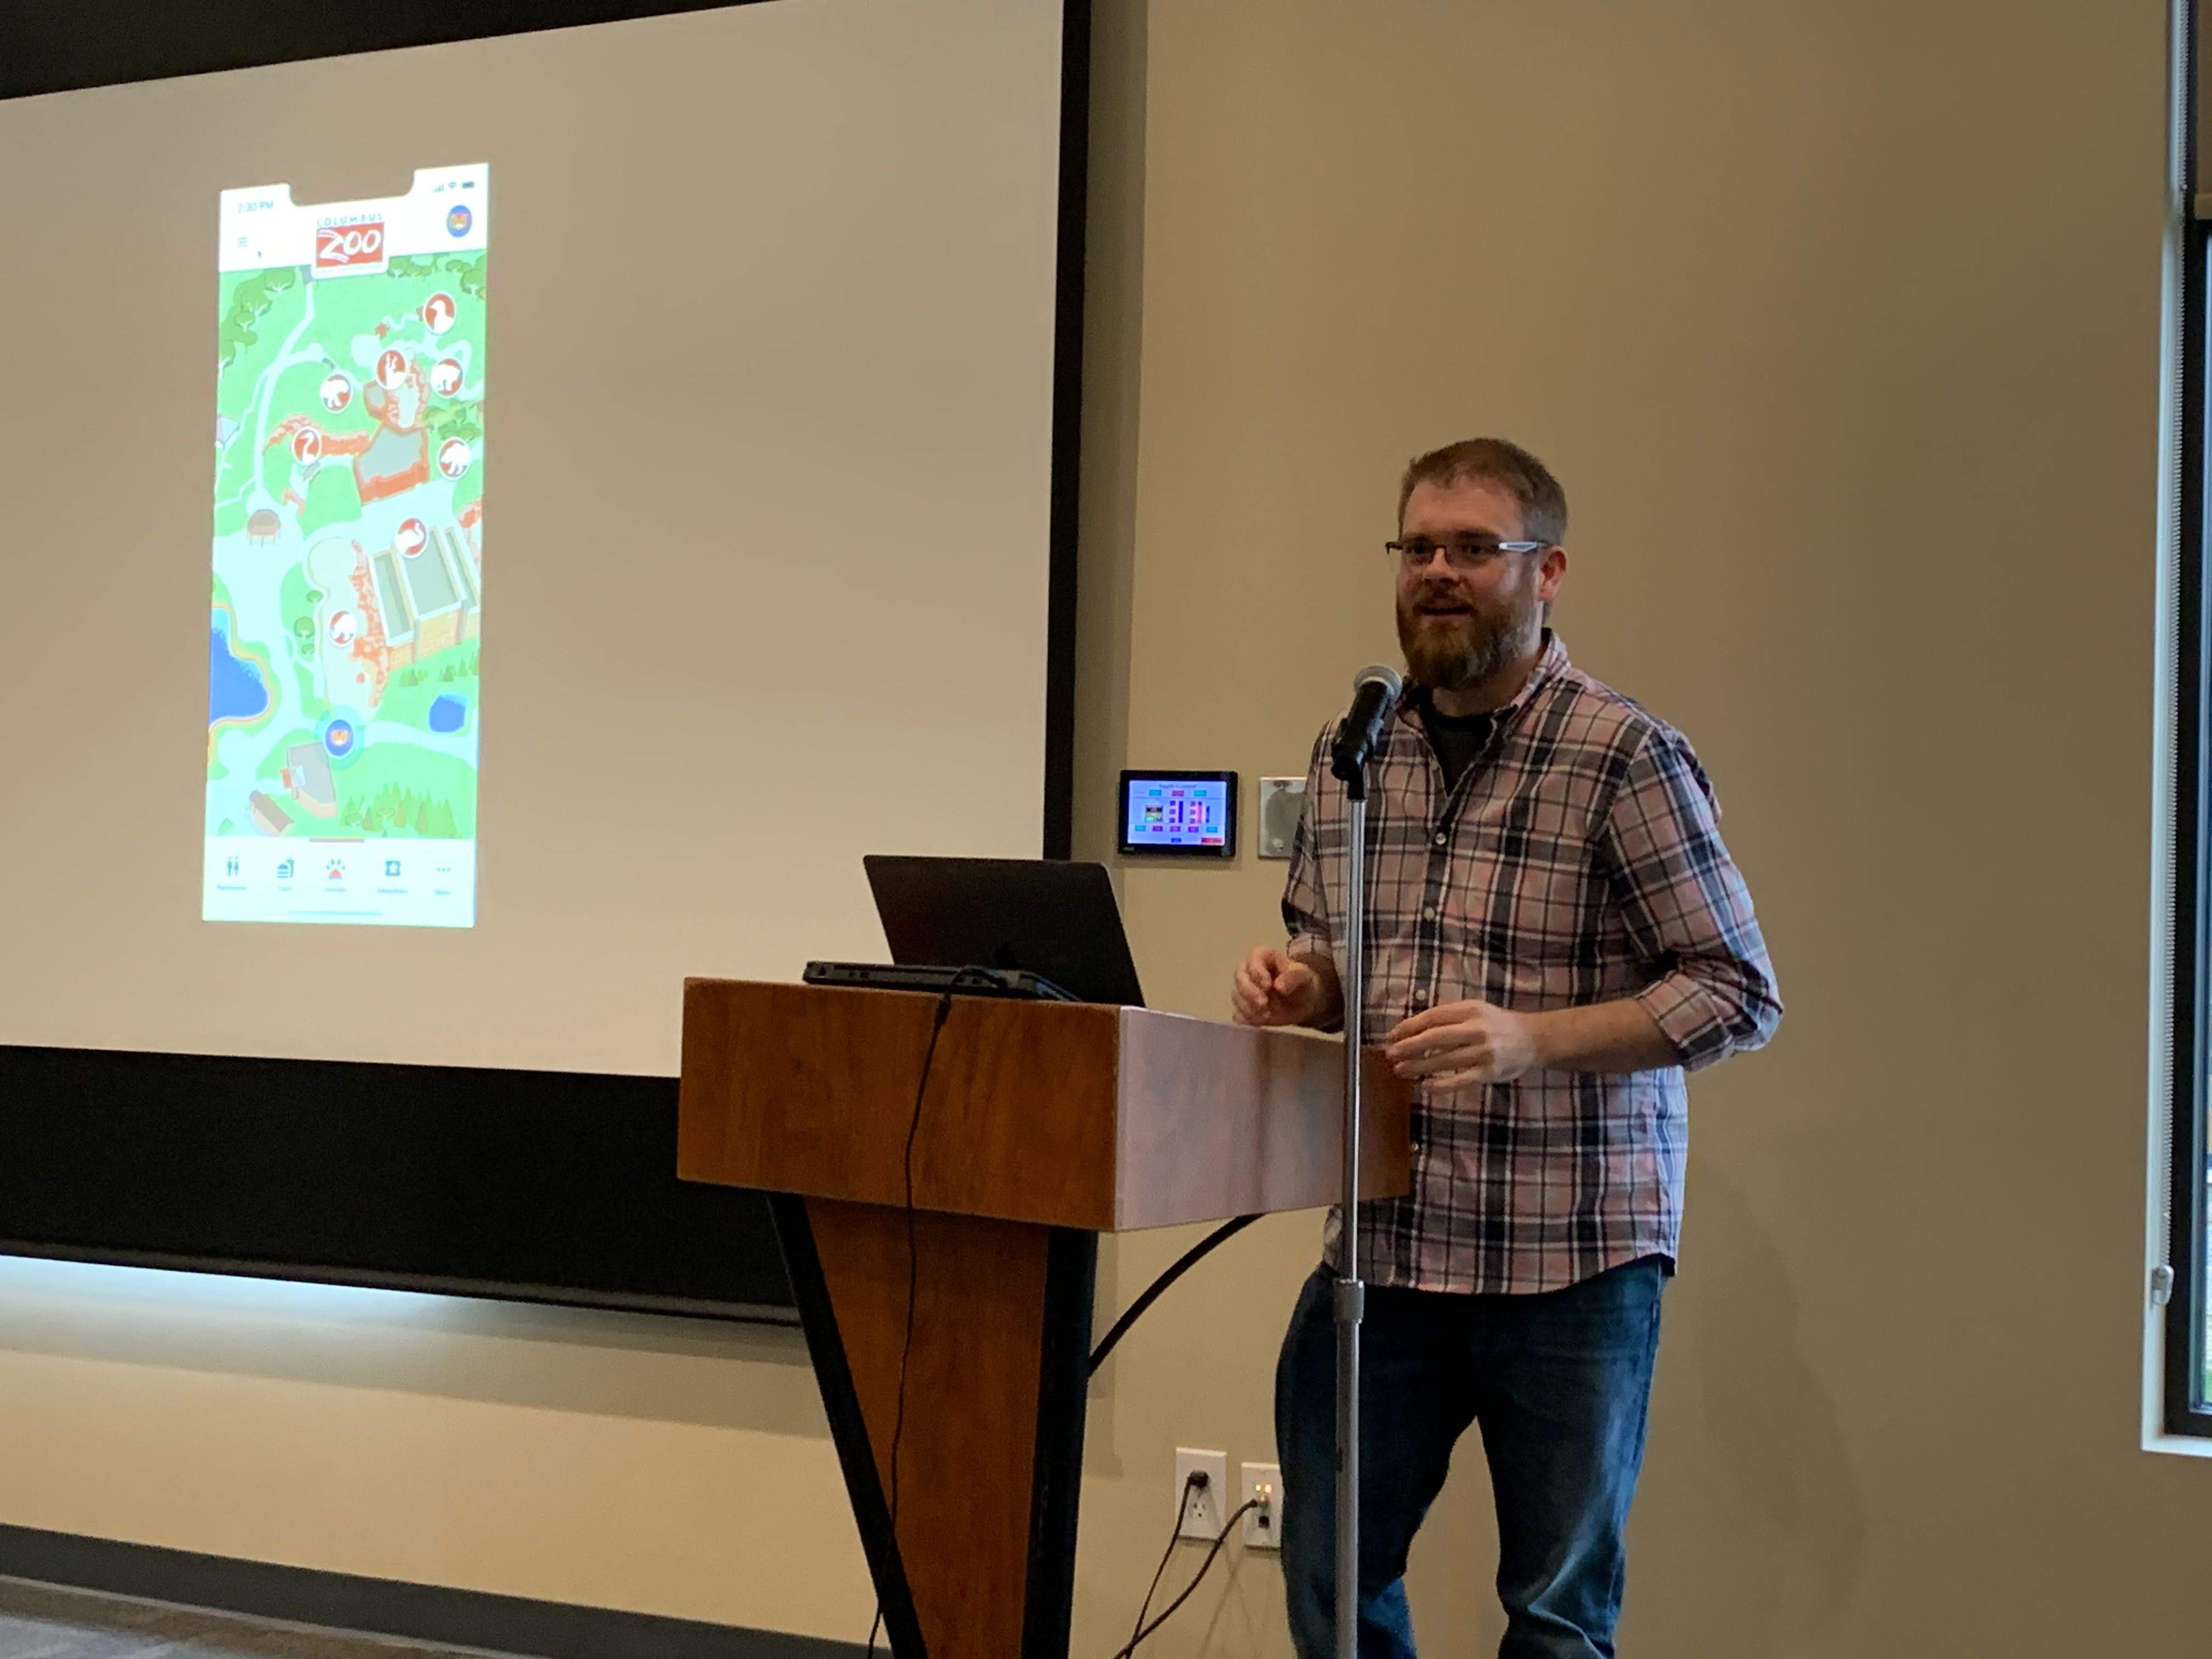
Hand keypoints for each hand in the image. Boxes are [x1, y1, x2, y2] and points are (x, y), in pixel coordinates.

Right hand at [1231, 946, 1327, 1027]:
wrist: (1302, 1003)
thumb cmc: (1301, 983)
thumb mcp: (1304, 976)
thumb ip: (1294, 976)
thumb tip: (1278, 986)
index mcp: (1262, 956)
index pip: (1253, 960)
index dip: (1257, 973)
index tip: (1268, 986)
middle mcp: (1248, 971)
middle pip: (1239, 978)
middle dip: (1249, 993)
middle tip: (1263, 1004)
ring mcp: (1243, 990)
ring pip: (1236, 997)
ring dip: (1249, 1008)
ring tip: (1267, 1015)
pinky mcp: (1243, 1008)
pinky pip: (1238, 1014)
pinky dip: (1247, 1018)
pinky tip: (1261, 1020)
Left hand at [1384, 999, 1539, 1087]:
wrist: (1533, 1039)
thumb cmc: (1497, 1024)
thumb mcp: (1475, 1010)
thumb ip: (1449, 1016)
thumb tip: (1413, 1029)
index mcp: (1470, 1010)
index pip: (1432, 1017)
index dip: (1409, 1026)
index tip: (1393, 1035)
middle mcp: (1476, 1029)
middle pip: (1435, 1038)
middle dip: (1409, 1046)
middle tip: (1390, 1053)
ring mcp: (1483, 1052)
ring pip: (1444, 1061)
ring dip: (1418, 1067)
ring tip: (1400, 1070)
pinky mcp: (1488, 1072)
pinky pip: (1459, 1080)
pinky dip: (1440, 1085)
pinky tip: (1425, 1086)